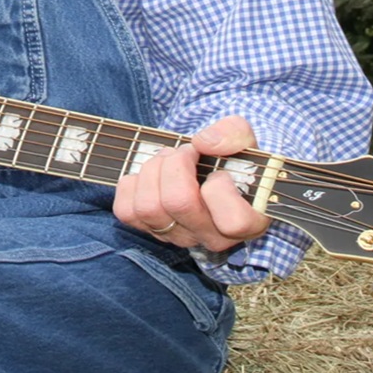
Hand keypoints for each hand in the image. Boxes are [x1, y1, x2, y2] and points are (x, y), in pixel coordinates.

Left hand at [113, 115, 270, 252]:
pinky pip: (126, 211)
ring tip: (166, 158)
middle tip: (184, 152)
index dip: (219, 187)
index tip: (218, 171)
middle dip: (175, 164)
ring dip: (152, 170)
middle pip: (178, 203)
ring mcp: (180, 237)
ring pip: (148, 208)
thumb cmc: (232, 157)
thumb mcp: (243, 138)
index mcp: (247, 222)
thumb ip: (233, 135)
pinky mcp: (151, 231)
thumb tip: (202, 143)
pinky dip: (132, 184)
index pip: (231, 221)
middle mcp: (212, 237)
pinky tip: (150, 174)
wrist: (210, 166)